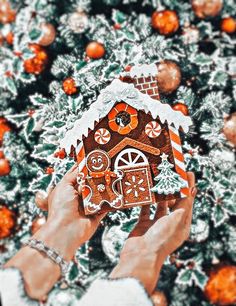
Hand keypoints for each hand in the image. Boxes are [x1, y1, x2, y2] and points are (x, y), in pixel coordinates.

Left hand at [5, 164, 105, 300]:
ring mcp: (88, 205)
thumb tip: (82, 164)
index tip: (93, 157)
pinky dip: (111, 199)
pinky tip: (118, 190)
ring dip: (106, 185)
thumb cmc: (61, 207)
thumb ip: (74, 174)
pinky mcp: (97, 214)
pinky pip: (106, 205)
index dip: (84, 166)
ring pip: (100, 192)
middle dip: (98, 174)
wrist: (65, 230)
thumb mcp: (64, 186)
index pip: (77, 174)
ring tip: (115, 174)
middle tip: (108, 164)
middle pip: (90, 182)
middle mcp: (78, 196)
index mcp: (68, 189)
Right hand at [110, 172, 196, 294]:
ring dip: (159, 194)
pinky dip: (145, 201)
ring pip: (159, 205)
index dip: (188, 188)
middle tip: (169, 174)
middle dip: (173, 189)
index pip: (187, 202)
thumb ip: (183, 204)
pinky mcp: (143, 224)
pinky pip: (145, 209)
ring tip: (157, 180)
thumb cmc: (161, 240)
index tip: (187, 173)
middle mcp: (170, 224)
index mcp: (182, 225)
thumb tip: (191, 188)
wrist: (140, 257)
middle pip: (174, 202)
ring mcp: (156, 224)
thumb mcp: (177, 220)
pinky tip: (144, 191)